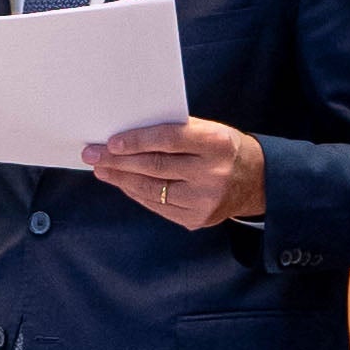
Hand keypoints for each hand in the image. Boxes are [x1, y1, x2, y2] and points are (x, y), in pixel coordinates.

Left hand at [86, 118, 267, 229]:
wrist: (256, 180)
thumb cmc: (223, 148)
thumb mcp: (209, 130)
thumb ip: (174, 131)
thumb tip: (126, 136)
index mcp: (216, 143)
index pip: (169, 139)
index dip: (137, 140)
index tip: (110, 141)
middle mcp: (213, 173)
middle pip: (155, 167)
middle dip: (118, 161)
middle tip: (92, 154)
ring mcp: (206, 200)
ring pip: (152, 189)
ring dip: (121, 179)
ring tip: (101, 169)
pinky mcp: (198, 219)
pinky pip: (158, 206)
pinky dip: (137, 193)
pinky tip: (123, 183)